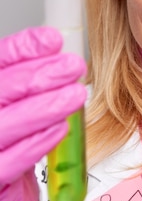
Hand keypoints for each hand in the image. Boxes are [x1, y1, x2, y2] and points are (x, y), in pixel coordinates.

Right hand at [0, 26, 86, 200]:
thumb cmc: (4, 145)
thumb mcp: (13, 107)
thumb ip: (23, 81)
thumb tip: (52, 48)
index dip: (21, 49)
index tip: (51, 39)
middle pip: (0, 89)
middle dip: (39, 75)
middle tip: (72, 66)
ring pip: (5, 123)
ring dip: (44, 107)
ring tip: (75, 95)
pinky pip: (10, 161)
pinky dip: (36, 144)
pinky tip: (60, 129)